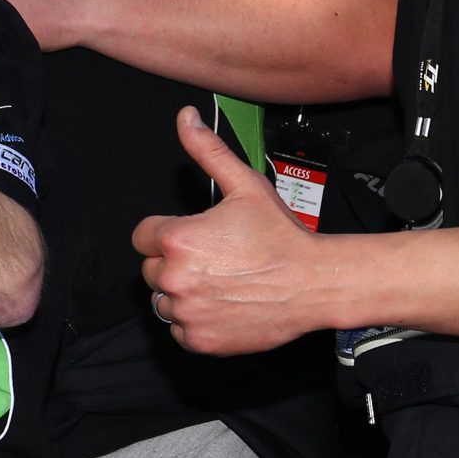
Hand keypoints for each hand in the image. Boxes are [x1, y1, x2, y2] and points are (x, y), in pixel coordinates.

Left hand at [132, 108, 332, 354]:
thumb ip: (208, 152)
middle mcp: (174, 277)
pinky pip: (179, 330)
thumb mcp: (245, 186)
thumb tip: (185, 119)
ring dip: (183, 293)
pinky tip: (223, 305)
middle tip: (214, 261)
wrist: (315, 283)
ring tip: (220, 283)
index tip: (195, 238)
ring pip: (163, 301)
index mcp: (178, 239)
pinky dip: (195, 322)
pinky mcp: (199, 339)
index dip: (167, 234)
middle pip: (151, 269)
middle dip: (174, 263)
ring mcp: (186, 312)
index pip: (143, 236)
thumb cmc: (281, 237)